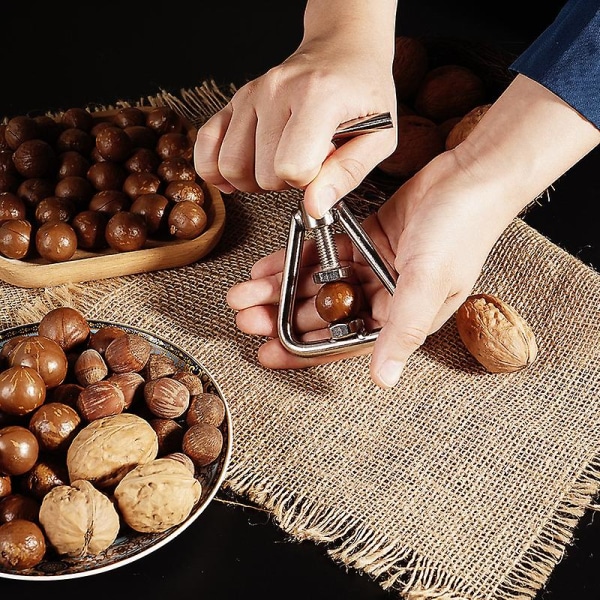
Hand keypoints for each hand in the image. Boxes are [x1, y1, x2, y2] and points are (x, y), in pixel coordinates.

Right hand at [193, 34, 396, 217]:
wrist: (343, 49)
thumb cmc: (363, 92)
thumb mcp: (378, 137)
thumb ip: (346, 174)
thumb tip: (314, 207)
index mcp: (318, 97)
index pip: (292, 168)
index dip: (308, 182)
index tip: (322, 168)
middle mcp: (277, 91)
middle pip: (262, 174)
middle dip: (285, 183)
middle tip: (306, 163)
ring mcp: (251, 94)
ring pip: (231, 166)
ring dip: (254, 179)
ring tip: (279, 164)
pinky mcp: (234, 100)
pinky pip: (206, 145)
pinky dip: (216, 169)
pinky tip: (240, 172)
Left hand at [226, 148, 517, 387]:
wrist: (474, 174)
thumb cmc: (461, 229)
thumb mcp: (429, 282)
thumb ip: (402, 330)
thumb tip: (383, 380)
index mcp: (400, 318)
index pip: (342, 343)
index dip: (302, 351)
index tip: (265, 353)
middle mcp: (384, 298)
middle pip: (322, 315)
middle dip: (281, 316)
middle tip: (244, 314)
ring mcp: (373, 269)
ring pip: (318, 285)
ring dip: (282, 288)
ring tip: (245, 290)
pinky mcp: (365, 241)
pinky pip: (324, 255)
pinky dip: (296, 259)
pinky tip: (267, 265)